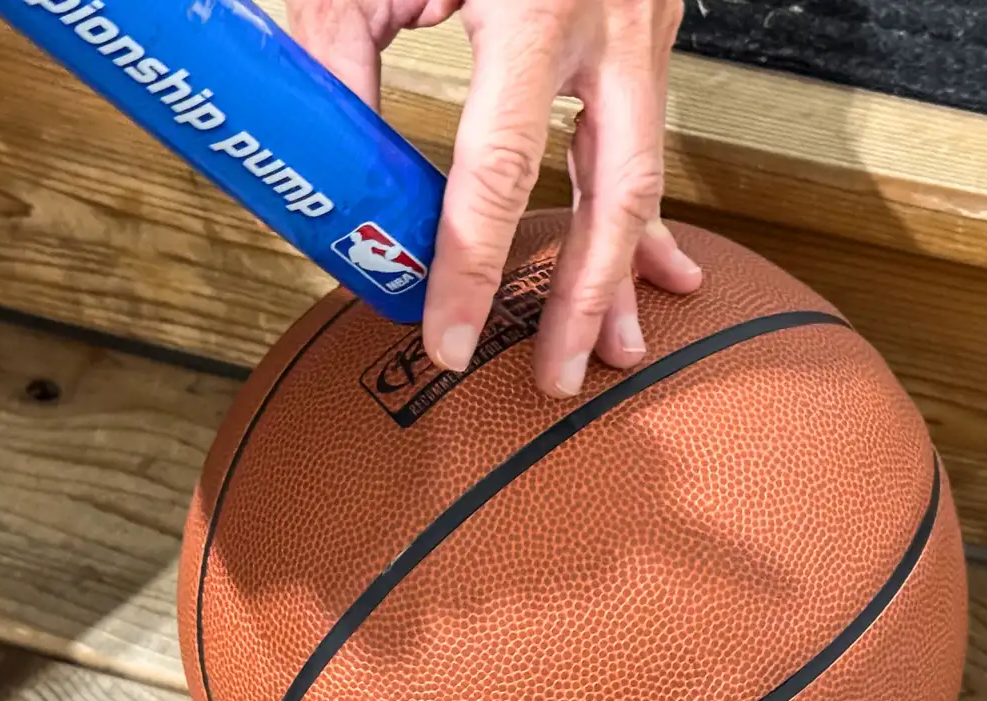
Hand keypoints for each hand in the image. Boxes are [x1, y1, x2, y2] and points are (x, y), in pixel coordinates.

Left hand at [288, 0, 702, 397]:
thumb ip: (338, 47)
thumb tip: (331, 160)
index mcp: (531, 7)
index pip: (497, 170)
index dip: (473, 266)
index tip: (449, 340)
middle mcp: (607, 25)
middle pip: (611, 194)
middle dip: (582, 297)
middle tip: (556, 377)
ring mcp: (645, 28)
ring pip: (646, 175)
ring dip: (626, 269)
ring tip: (615, 348)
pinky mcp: (649, 33)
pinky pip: (650, 139)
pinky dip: (645, 210)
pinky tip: (654, 267)